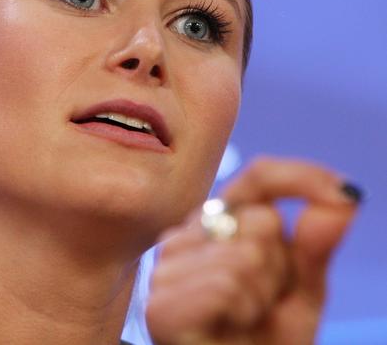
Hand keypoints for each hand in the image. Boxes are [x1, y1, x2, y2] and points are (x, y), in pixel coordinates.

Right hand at [145, 156, 360, 344]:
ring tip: (246, 320)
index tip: (342, 195)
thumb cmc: (265, 339)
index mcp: (217, 224)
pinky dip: (244, 312)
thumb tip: (344, 196)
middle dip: (281, 268)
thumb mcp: (303, 292)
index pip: (258, 177)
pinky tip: (229, 329)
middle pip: (261, 221)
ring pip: (245, 256)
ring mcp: (166, 269)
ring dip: (263, 297)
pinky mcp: (161, 306)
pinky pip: (226, 285)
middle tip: (265, 303)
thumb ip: (316, 245)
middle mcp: (187, 236)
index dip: (301, 178)